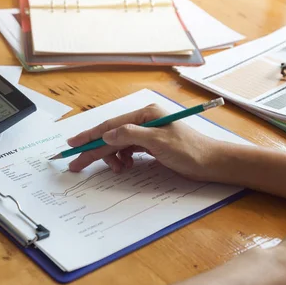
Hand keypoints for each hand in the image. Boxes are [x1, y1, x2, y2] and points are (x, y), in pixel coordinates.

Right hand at [66, 104, 222, 180]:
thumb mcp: (159, 142)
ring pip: (117, 145)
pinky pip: (127, 151)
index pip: (110, 126)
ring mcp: (146, 133)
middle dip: (94, 150)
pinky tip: (125, 167)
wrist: (213, 164)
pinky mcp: (149, 145)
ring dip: (112, 158)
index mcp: (145, 114)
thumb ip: (130, 135)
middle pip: (111, 136)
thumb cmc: (190, 151)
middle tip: (76, 164)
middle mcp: (143, 121)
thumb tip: (106, 135)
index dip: (89, 136)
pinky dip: (122, 160)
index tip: (73, 145)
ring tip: (118, 170)